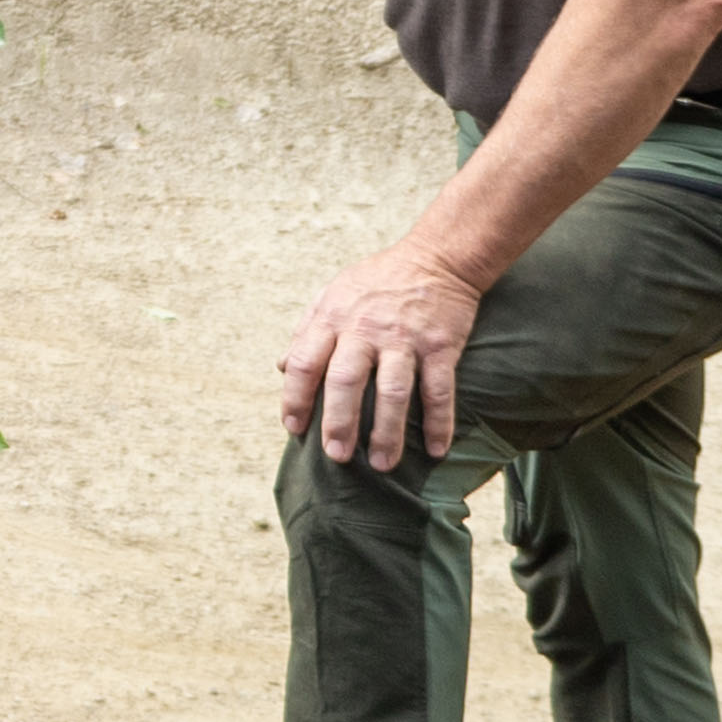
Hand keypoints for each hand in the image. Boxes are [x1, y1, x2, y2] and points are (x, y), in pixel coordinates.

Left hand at [276, 244, 484, 472]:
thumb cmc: (379, 279)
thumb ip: (307, 330)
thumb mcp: (333, 293)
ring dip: (387, 433)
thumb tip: (281, 366)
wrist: (437, 256)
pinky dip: (439, 423)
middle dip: (338, 423)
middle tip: (336, 455)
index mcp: (334, 318)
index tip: (293, 428)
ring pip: (393, 392)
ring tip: (383, 465)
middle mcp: (365, 329)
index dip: (294, 398)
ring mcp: (404, 339)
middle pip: (345, 382)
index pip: (304, 363)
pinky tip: (436, 450)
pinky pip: (438, 390)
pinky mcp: (440, 345)